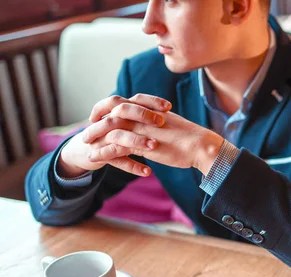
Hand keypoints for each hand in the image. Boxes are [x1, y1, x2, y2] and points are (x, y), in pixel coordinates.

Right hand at [58, 94, 170, 177]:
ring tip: (154, 146)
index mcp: (118, 111)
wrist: (84, 151)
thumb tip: (170, 114)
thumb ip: (142, 117)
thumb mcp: (125, 123)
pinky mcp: (100, 154)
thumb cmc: (112, 135)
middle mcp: (109, 121)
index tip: (168, 107)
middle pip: (122, 112)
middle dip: (142, 115)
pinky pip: (117, 160)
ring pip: (119, 136)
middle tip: (161, 122)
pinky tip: (147, 172)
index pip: (134, 99)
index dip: (150, 101)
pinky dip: (132, 166)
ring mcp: (103, 138)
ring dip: (137, 140)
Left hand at [84, 104, 223, 174]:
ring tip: (85, 142)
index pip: (124, 102)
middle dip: (97, 117)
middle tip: (87, 125)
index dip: (108, 105)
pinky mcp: (142, 145)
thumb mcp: (173, 125)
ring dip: (96, 134)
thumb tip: (158, 125)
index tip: (98, 113)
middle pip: (112, 111)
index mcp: (151, 109)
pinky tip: (95, 157)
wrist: (202, 146)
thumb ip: (161, 123)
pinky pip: (116, 147)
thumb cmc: (193, 139)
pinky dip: (104, 151)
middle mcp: (144, 115)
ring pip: (111, 128)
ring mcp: (142, 129)